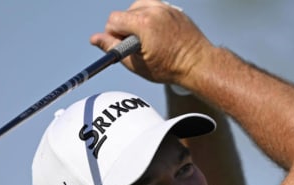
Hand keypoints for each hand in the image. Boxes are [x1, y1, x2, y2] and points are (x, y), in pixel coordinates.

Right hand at [90, 0, 212, 85]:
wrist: (198, 64)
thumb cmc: (169, 68)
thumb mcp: (136, 63)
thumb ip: (113, 49)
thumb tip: (95, 39)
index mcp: (143, 23)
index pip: (113, 20)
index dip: (114, 36)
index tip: (123, 47)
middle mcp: (154, 10)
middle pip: (125, 13)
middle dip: (126, 29)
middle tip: (138, 47)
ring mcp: (165, 7)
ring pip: (137, 8)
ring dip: (136, 21)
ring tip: (147, 39)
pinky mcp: (173, 9)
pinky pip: (153, 7)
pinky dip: (150, 18)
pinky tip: (157, 33)